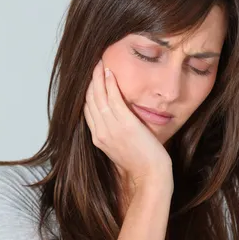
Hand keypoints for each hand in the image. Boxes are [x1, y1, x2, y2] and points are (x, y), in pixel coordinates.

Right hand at [84, 59, 172, 192]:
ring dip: (98, 77)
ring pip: (98, 97)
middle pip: (89, 101)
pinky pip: (112, 98)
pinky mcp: (124, 124)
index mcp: (99, 140)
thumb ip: (116, 134)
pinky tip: (109, 72)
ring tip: (99, 63)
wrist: (150, 176)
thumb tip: (119, 122)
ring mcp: (111, 128)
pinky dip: (109, 83)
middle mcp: (101, 133)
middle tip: (94, 66)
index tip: (92, 81)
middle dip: (90, 82)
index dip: (88, 94)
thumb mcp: (122, 148)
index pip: (87, 111)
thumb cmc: (141, 164)